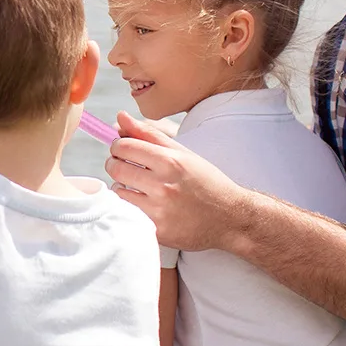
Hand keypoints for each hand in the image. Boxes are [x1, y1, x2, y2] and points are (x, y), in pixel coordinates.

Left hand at [105, 111, 246, 250]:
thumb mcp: (182, 153)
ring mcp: (159, 210)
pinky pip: (126, 212)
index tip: (123, 150)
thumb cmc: (206, 181)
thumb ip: (148, 134)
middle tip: (128, 168)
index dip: (118, 146)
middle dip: (116, 164)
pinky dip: (130, 206)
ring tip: (139, 187)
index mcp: (170, 162)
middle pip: (115, 168)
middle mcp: (163, 186)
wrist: (231, 219)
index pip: (122, 146)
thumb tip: (119, 116)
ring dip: (123, 187)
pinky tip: (144, 204)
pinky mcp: (157, 230)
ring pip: (117, 191)